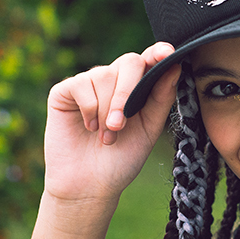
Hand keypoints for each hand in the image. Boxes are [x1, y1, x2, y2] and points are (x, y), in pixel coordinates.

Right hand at [43, 42, 180, 210]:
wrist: (90, 185)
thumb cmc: (122, 159)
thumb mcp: (149, 129)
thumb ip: (161, 98)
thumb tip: (175, 65)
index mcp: (137, 87)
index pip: (149, 61)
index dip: (158, 53)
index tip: (167, 53)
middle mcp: (113, 80)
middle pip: (129, 62)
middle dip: (127, 93)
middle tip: (119, 125)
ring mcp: (89, 83)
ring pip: (103, 76)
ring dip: (107, 111)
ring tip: (106, 136)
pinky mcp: (65, 91)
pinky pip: (81, 85)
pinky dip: (89, 109)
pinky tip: (88, 128)